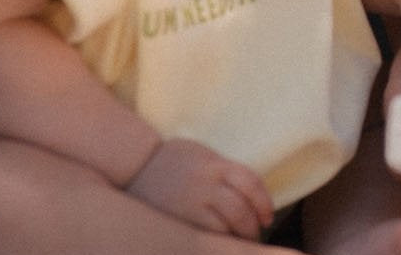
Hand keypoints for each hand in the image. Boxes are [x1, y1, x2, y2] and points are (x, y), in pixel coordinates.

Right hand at [126, 137, 274, 237]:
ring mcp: (188, 206)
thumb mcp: (202, 155)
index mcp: (214, 165)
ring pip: (222, 229)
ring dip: (235, 241)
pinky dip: (215, 243)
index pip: (251, 183)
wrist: (133, 167)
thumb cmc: (173, 161)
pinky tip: (218, 247)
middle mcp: (204, 185)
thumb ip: (225, 171)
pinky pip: (202, 237)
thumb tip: (253, 192)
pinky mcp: (175, 222)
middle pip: (239, 210)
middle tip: (254, 236)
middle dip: (251, 228)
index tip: (268, 217)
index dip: (264, 203)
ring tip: (238, 246)